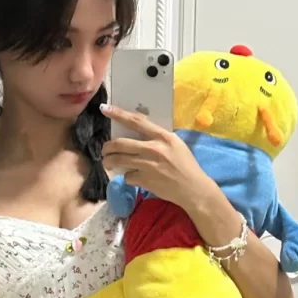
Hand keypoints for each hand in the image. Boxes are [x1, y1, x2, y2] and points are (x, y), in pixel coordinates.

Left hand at [100, 103, 217, 213]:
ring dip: (108, 162)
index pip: (136, 122)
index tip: (105, 109)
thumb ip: (157, 137)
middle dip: (107, 147)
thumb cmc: (185, 165)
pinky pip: (127, 176)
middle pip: (120, 143)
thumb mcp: (175, 144)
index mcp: (162, 136)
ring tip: (108, 163)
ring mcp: (147, 165)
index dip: (118, 114)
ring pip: (117, 160)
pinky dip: (128, 177)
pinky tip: (134, 178)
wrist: (192, 188)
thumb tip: (138, 133)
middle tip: (105, 150)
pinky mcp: (144, 180)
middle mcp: (153, 148)